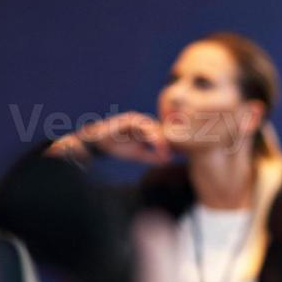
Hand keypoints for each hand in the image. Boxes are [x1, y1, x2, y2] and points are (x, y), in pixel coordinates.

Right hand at [54, 112, 172, 165]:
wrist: (99, 143)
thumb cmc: (119, 147)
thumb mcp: (138, 155)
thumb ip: (153, 157)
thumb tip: (168, 161)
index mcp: (148, 129)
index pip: (164, 136)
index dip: (173, 145)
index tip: (183, 154)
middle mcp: (144, 122)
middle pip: (162, 131)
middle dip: (172, 142)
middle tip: (182, 153)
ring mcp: (137, 120)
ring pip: (155, 129)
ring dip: (163, 140)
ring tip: (168, 152)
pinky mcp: (129, 120)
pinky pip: (143, 127)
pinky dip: (151, 136)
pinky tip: (157, 145)